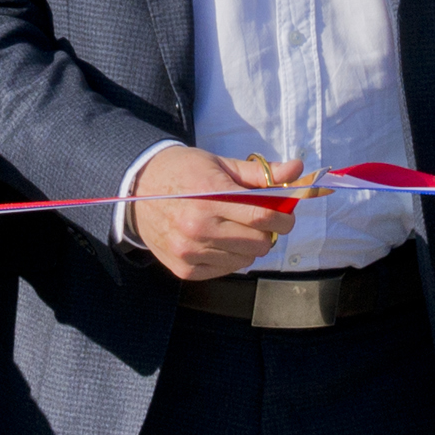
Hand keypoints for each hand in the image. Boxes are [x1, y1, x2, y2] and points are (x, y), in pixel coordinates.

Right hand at [128, 144, 307, 284]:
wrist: (137, 188)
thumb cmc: (184, 172)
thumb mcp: (220, 164)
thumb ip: (259, 174)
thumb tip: (296, 170)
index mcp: (209, 195)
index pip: (263, 215)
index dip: (284, 217)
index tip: (286, 214)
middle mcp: (198, 227)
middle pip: (259, 243)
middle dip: (268, 232)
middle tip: (260, 220)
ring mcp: (189, 251)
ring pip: (246, 259)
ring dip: (249, 246)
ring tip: (235, 228)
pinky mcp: (184, 269)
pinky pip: (226, 270)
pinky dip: (231, 257)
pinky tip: (219, 240)